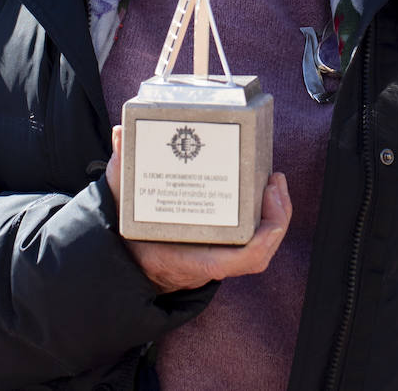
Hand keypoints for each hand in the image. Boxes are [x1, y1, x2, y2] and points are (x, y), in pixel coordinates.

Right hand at [106, 124, 291, 293]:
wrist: (124, 262)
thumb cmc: (126, 235)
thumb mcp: (122, 201)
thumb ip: (123, 168)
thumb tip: (121, 135)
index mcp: (190, 259)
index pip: (239, 259)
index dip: (263, 236)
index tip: (267, 197)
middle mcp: (209, 260)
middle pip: (257, 251)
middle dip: (276, 216)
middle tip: (275, 181)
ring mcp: (217, 256)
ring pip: (258, 246)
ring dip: (274, 216)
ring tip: (274, 182)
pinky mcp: (219, 247)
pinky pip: (250, 239)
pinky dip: (262, 219)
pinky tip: (262, 192)